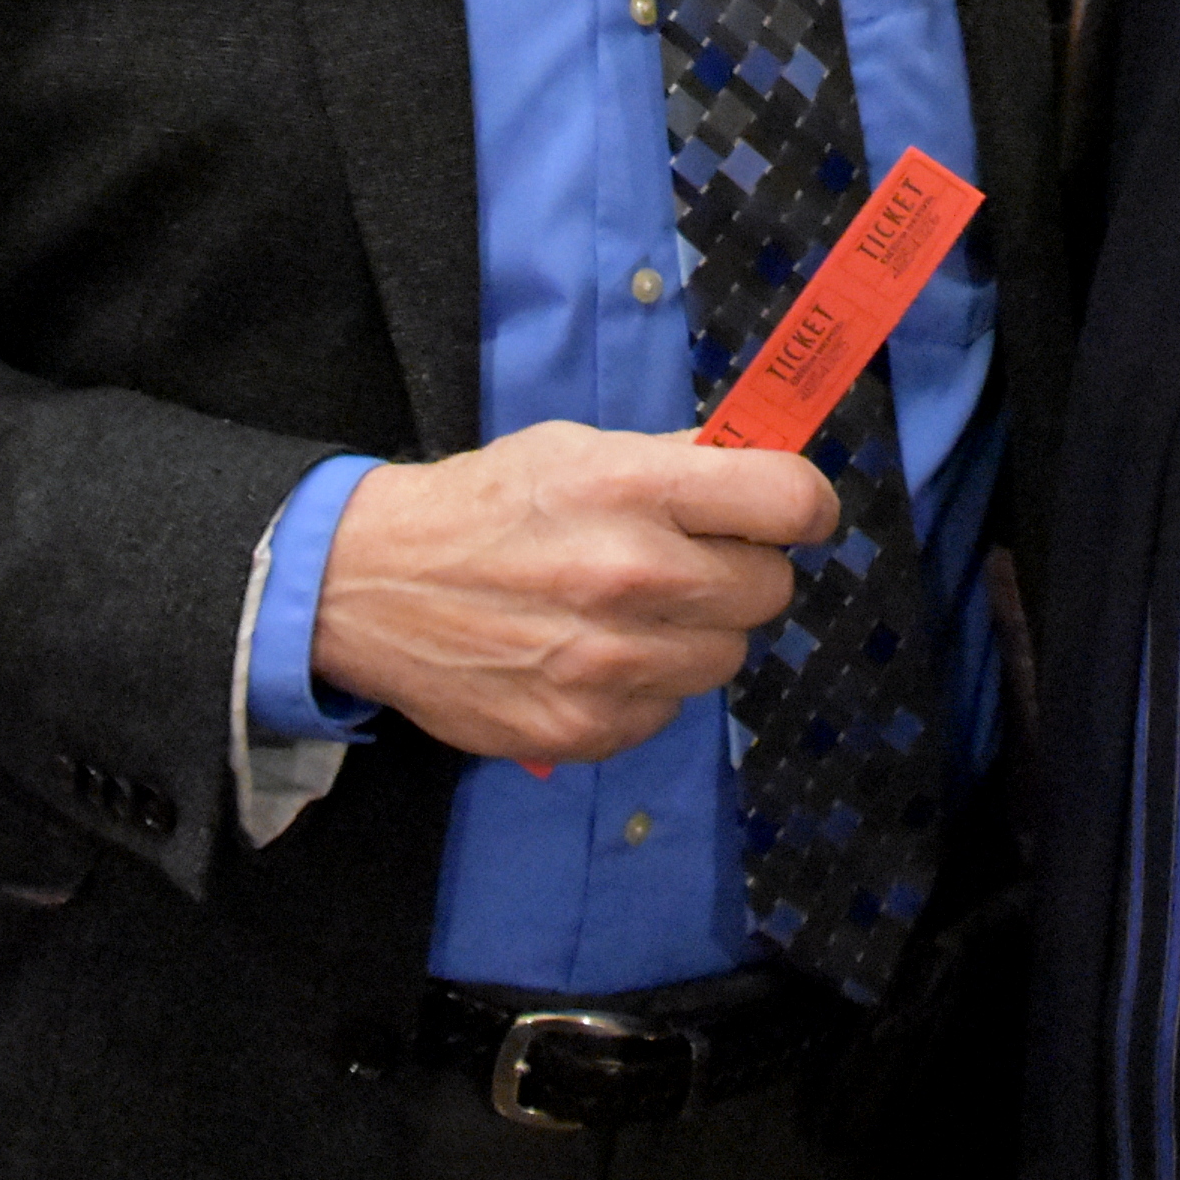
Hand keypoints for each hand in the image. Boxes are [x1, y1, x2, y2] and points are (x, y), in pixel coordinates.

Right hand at [310, 421, 839, 763]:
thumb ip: (678, 463)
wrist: (373, 583)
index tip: (796, 513)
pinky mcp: (584, 730)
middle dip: (744, 570)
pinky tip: (597, 653)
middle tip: (695, 560)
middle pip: (769, 589)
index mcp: (634, 488)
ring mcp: (609, 663)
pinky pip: (670, 709)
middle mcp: (630, 576)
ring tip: (637, 609)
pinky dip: (649, 685)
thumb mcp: (582, 449)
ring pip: (727, 656)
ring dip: (699, 633)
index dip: (806, 506)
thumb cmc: (490, 502)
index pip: (789, 500)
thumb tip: (767, 465)